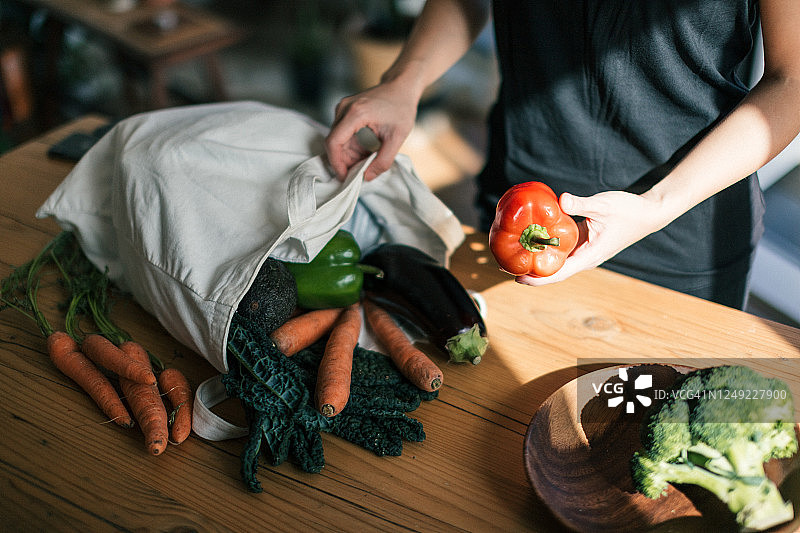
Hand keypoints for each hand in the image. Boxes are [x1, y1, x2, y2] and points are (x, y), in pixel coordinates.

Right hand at [325, 82, 418, 180]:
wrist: (401, 87)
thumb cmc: (402, 108)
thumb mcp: (397, 138)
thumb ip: (383, 160)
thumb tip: (367, 178)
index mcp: (355, 113)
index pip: (334, 142)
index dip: (336, 163)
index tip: (345, 177)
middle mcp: (344, 108)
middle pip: (334, 143)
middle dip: (344, 161)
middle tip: (360, 173)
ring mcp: (343, 108)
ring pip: (338, 140)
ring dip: (349, 155)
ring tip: (367, 161)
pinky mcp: (345, 111)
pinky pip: (342, 134)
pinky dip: (352, 146)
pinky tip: (366, 151)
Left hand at [515, 190, 669, 285]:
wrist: (650, 212)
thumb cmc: (629, 210)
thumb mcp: (604, 205)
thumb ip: (582, 203)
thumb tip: (561, 200)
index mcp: (589, 256)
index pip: (558, 274)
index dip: (537, 278)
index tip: (517, 278)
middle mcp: (584, 258)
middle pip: (553, 271)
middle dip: (530, 271)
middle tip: (503, 265)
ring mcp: (584, 251)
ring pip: (556, 261)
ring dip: (536, 259)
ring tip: (512, 255)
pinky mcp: (583, 242)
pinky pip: (561, 249)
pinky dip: (546, 246)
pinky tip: (531, 239)